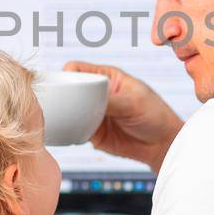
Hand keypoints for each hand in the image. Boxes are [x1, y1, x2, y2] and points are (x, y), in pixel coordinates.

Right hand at [63, 61, 183, 172]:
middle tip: (51, 105)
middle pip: (68, 90)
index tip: (59, 85)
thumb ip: (109, 100)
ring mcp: (91, 113)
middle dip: (59, 96)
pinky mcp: (91, 133)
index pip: (77, 70)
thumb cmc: (154, 115)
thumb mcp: (133, 102)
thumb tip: (83, 100)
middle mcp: (95, 93)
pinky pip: (73, 130)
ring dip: (62, 115)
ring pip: (68, 111)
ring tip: (56, 120)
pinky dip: (67, 132)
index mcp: (105, 76)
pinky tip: (65, 133)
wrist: (162, 145)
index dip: (65, 75)